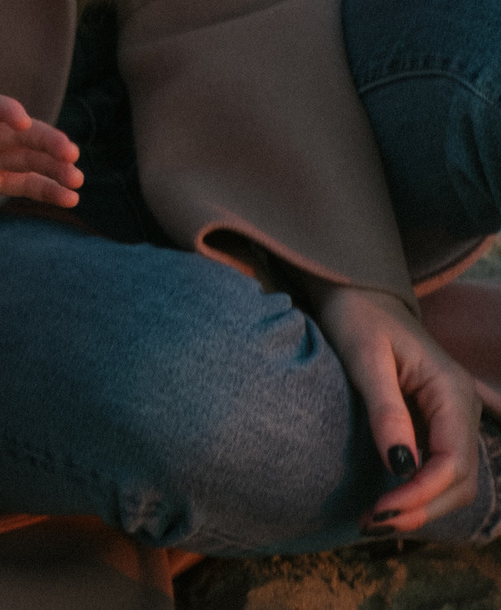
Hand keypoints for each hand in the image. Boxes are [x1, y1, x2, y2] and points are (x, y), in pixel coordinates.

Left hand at [0, 93, 80, 224]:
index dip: (0, 109)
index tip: (21, 119)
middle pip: (13, 132)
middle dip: (42, 139)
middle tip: (70, 154)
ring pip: (24, 158)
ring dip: (51, 166)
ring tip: (76, 180)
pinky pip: (20, 183)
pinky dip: (44, 188)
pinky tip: (68, 197)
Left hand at [312, 283, 482, 536]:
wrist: (355, 293)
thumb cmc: (357, 317)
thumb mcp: (365, 357)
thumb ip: (384, 409)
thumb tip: (399, 465)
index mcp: (450, 391)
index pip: (453, 461)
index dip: (422, 493)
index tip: (381, 509)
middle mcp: (460, 408)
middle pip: (461, 480)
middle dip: (422, 508)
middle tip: (371, 523)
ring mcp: (451, 417)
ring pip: (455, 481)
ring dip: (422, 506)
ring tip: (374, 520)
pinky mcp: (434, 423)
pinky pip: (439, 469)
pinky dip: (420, 493)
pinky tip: (387, 503)